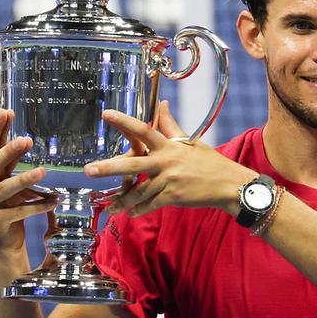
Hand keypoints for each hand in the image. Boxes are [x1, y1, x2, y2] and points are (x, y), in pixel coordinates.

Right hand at [0, 109, 57, 252]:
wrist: (4, 239)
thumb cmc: (7, 201)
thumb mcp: (3, 174)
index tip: (5, 112)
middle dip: (8, 151)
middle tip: (27, 139)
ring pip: (5, 189)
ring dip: (24, 180)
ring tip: (43, 171)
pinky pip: (19, 212)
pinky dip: (37, 206)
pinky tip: (53, 201)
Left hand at [84, 101, 256, 216]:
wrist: (227, 184)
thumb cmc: (208, 162)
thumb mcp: (190, 141)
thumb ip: (171, 125)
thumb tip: (162, 104)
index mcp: (169, 145)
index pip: (143, 130)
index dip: (124, 122)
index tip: (106, 114)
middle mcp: (166, 162)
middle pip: (133, 164)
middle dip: (109, 168)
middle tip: (89, 170)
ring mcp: (169, 180)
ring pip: (138, 191)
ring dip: (122, 201)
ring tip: (109, 206)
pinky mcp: (173, 197)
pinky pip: (150, 204)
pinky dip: (139, 210)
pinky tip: (131, 213)